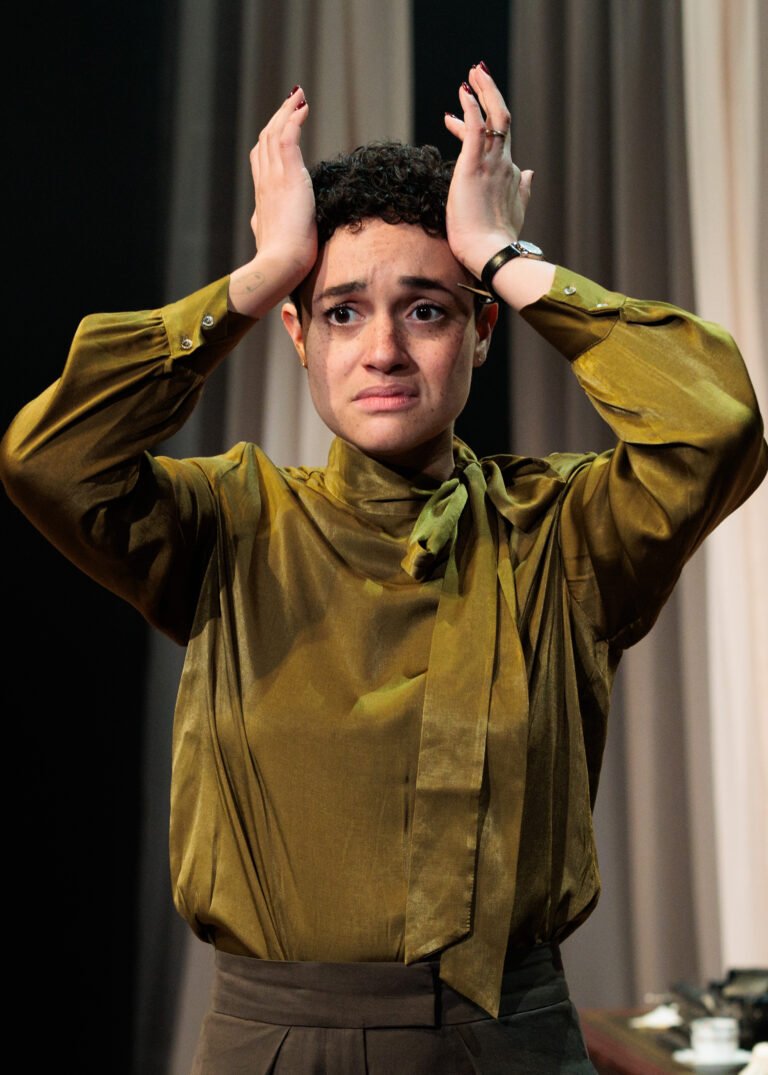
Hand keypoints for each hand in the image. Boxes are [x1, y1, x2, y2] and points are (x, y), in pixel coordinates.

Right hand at [229, 86, 316, 315]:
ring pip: (275, 134)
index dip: (270, 138)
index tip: (282, 124)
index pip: (262, 158)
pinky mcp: (288, 179)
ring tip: (299, 97)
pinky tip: (302, 108)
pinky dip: (293, 120)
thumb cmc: (282, 260)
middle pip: (266, 139)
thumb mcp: (273, 239)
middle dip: (278, 118)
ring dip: (286, 113)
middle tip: (292, 100)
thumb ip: (271, 224)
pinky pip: (287, 139)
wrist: (281, 264)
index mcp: (262, 195)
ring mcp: (274, 179)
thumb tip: (264, 222)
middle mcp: (265, 182)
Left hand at [444, 64, 532, 279]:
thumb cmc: (497, 241)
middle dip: (490, 94)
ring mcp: (491, 164)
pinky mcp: (474, 167)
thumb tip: (531, 172)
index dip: (478, 124)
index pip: (495, 142)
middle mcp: (504, 164)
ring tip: (474, 72)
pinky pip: (475, 129)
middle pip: (500, 120)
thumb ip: (523, 190)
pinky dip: (471, 108)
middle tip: (478, 73)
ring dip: (483, 92)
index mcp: (511, 175)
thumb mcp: (514, 212)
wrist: (492, 253)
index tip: (455, 118)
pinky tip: (463, 93)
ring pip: (492, 118)